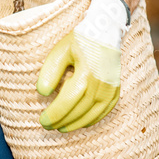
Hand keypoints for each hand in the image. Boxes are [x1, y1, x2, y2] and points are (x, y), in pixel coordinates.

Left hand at [36, 0, 128, 131]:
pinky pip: (104, 111)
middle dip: (62, 121)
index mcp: (86, 74)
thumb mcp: (61, 51)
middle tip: (47, 125)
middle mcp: (101, 85)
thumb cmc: (80, 40)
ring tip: (61, 127)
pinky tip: (81, 123)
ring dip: (75, 124)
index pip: (68, 101)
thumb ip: (51, 71)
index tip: (42, 120)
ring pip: (92, 114)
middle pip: (79, 111)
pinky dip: (91, 120)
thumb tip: (42, 93)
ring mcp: (111, 89)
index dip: (55, 113)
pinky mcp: (116, 90)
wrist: (106, 30)